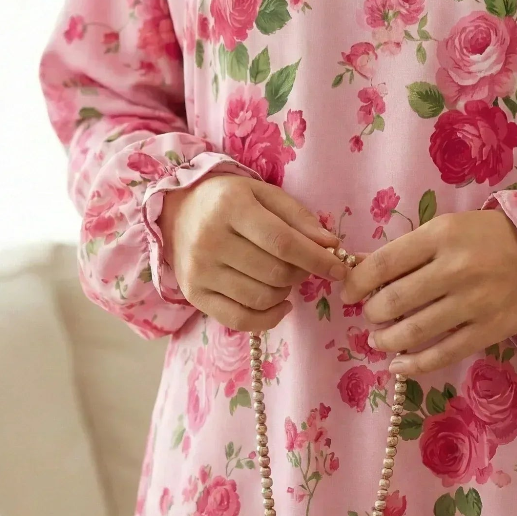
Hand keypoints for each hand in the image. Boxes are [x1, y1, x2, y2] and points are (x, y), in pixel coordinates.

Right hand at [159, 174, 346, 330]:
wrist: (177, 211)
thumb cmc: (229, 200)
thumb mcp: (264, 195)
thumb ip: (299, 218)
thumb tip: (331, 246)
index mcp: (231, 207)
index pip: (283, 243)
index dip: (317, 260)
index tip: (339, 269)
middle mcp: (210, 240)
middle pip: (275, 273)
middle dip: (301, 273)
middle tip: (303, 265)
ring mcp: (200, 271)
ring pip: (262, 298)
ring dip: (285, 293)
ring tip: (284, 277)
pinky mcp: (194, 295)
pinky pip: (240, 320)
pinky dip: (268, 318)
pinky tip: (280, 304)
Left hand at [341, 210, 516, 374]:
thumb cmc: (489, 238)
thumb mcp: (447, 229)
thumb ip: (407, 251)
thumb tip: (360, 271)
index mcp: (441, 235)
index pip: (383, 263)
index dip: (357, 282)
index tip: (349, 293)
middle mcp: (457, 269)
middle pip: (395, 300)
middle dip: (373, 312)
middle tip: (372, 315)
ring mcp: (474, 303)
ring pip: (414, 330)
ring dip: (387, 339)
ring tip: (380, 339)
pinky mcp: (490, 330)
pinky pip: (443, 354)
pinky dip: (414, 364)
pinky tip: (398, 365)